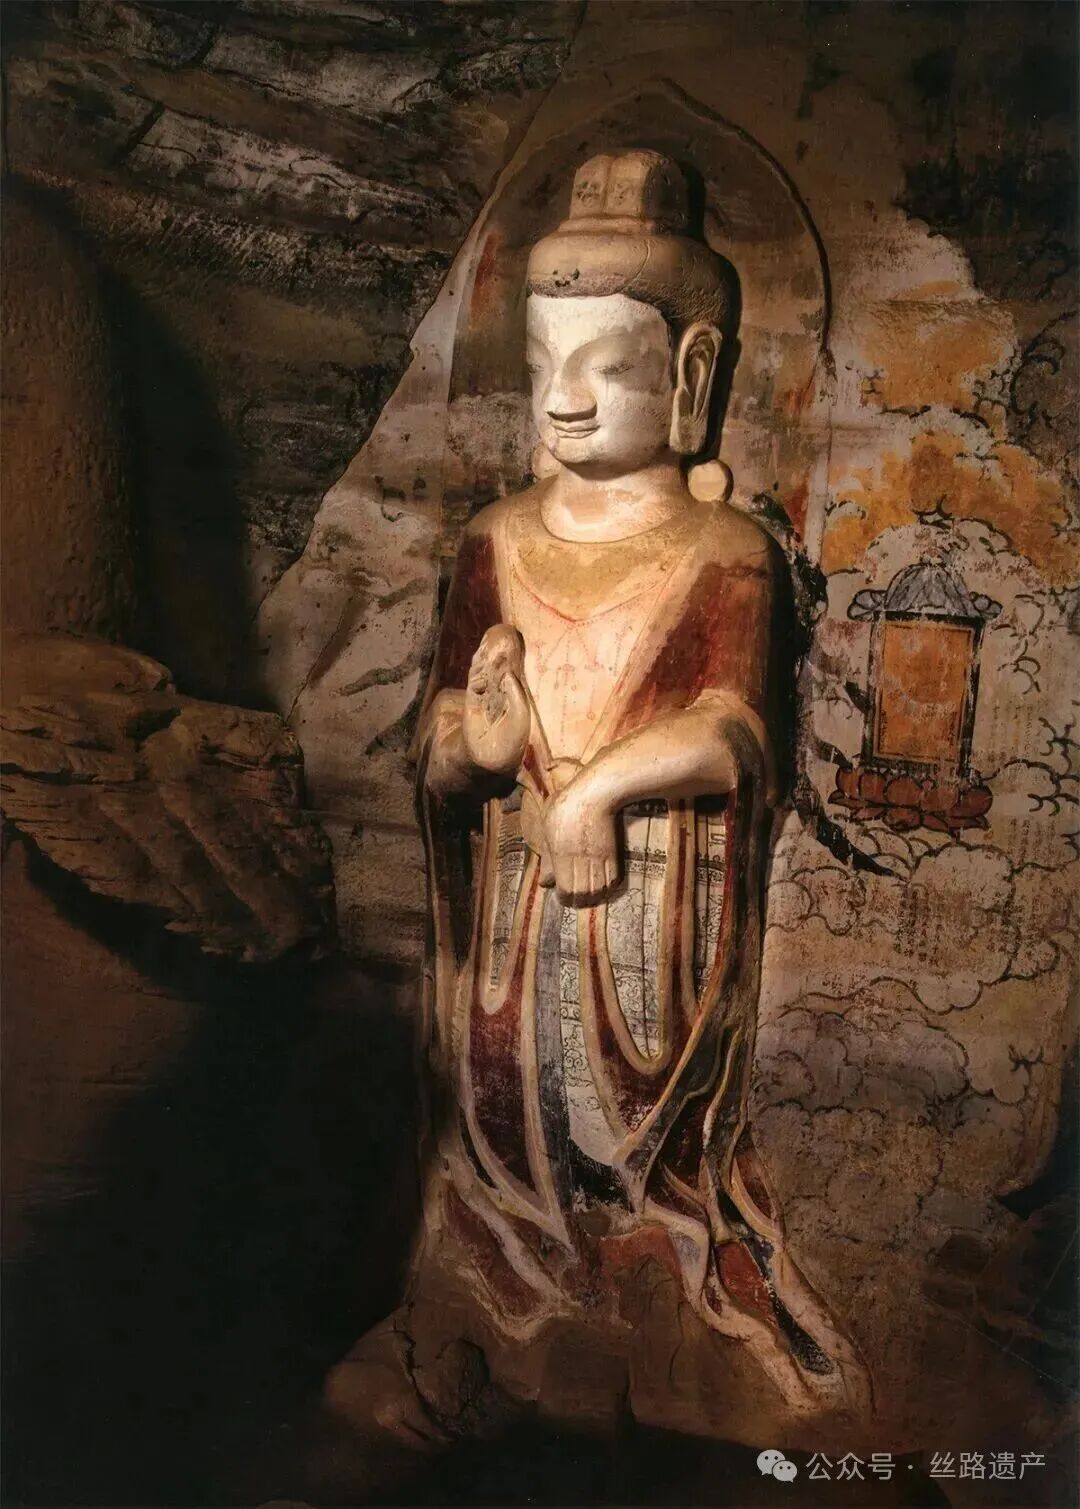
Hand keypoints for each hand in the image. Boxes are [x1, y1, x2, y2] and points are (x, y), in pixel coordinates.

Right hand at [461, 625, 530, 777]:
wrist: (494, 758)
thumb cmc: (513, 740)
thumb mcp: (522, 714)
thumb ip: (517, 693)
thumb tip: (510, 674)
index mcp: (509, 699)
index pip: (507, 675)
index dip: (506, 661)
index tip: (508, 645)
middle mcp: (496, 698)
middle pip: (492, 672)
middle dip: (492, 657)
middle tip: (493, 639)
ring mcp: (482, 701)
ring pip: (481, 675)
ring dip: (482, 662)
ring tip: (485, 647)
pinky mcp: (472, 705)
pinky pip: (473, 685)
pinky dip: (476, 674)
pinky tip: (480, 663)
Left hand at [541, 769, 619, 904]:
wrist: (595, 792)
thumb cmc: (566, 805)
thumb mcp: (548, 828)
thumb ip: (547, 857)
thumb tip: (545, 881)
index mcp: (562, 854)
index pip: (565, 889)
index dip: (564, 897)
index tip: (561, 894)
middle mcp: (581, 859)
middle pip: (582, 893)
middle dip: (578, 900)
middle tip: (575, 899)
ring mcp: (598, 857)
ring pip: (598, 889)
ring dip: (593, 896)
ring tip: (588, 896)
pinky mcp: (612, 852)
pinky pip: (612, 879)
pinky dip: (608, 887)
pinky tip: (603, 886)